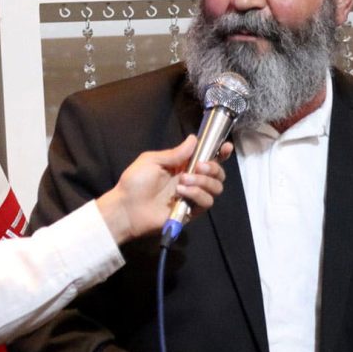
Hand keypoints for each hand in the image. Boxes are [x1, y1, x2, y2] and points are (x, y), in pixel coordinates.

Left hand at [96, 135, 231, 243]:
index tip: (226, 147)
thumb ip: (175, 153)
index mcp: (182, 166)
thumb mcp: (152, 160)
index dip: (220, 153)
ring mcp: (192, 196)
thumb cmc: (135, 182)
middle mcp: (191, 180)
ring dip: (203, 182)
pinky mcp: (191, 211)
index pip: (207, 158)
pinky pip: (206, 202)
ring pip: (216, 188)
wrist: (126, 207)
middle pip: (218, 174)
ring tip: (183, 181)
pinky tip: (181, 193)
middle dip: (213, 167)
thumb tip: (194, 139)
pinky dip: (197, 194)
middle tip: (198, 167)